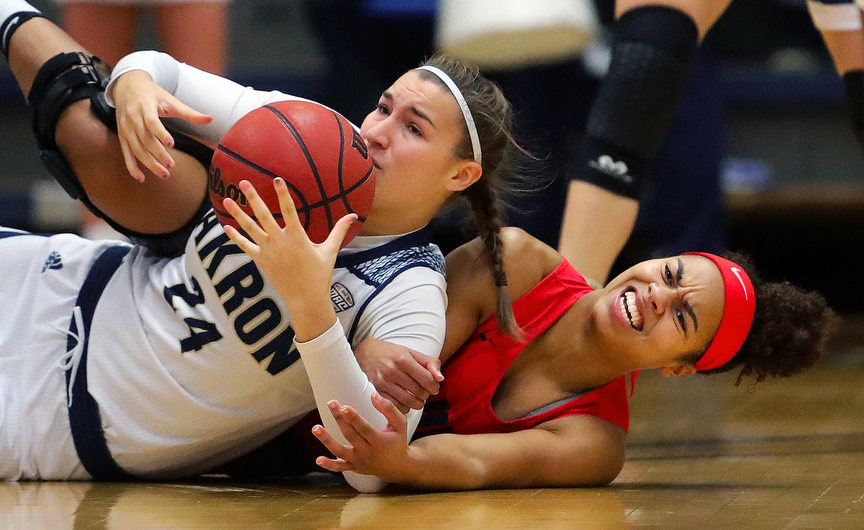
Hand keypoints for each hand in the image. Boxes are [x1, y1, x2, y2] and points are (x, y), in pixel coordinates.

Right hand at [111, 70, 211, 181]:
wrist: (127, 85)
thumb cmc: (153, 93)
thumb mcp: (170, 100)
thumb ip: (189, 112)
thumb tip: (210, 118)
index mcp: (144, 106)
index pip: (151, 122)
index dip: (160, 133)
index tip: (172, 144)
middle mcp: (132, 118)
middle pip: (144, 139)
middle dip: (157, 154)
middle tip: (171, 166)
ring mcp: (125, 128)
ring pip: (136, 149)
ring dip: (149, 163)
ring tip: (164, 174)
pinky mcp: (122, 135)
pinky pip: (126, 153)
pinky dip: (132, 167)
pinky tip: (141, 178)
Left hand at [223, 178, 356, 340]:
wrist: (305, 300)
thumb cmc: (320, 275)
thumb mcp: (330, 251)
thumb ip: (339, 231)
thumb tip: (354, 216)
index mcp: (298, 238)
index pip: (289, 211)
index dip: (283, 195)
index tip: (276, 179)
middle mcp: (280, 243)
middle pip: (263, 216)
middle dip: (253, 198)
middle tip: (244, 182)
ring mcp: (269, 252)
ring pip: (250, 229)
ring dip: (238, 214)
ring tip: (227, 199)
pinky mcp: (262, 261)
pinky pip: (246, 247)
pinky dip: (236, 237)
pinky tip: (226, 227)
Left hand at [312, 393, 414, 482]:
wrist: (398, 466)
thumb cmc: (398, 441)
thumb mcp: (400, 424)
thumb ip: (388, 409)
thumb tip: (373, 395)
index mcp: (379, 441)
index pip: (364, 428)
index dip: (353, 418)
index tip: (344, 407)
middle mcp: (367, 452)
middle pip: (350, 434)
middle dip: (340, 419)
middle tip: (331, 403)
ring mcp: (359, 461)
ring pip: (340, 451)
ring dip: (327, 440)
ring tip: (315, 428)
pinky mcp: (353, 467)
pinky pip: (340, 467)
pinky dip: (329, 465)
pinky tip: (318, 459)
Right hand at [355, 338, 442, 412]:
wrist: (364, 353)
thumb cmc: (391, 353)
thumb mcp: (411, 352)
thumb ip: (430, 363)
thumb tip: (440, 378)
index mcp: (403, 359)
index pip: (428, 380)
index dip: (434, 386)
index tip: (432, 386)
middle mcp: (393, 371)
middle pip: (420, 393)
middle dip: (426, 394)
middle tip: (423, 391)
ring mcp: (383, 383)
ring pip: (410, 403)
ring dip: (417, 402)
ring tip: (415, 396)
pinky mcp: (377, 392)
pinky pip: (398, 407)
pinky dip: (405, 407)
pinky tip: (404, 399)